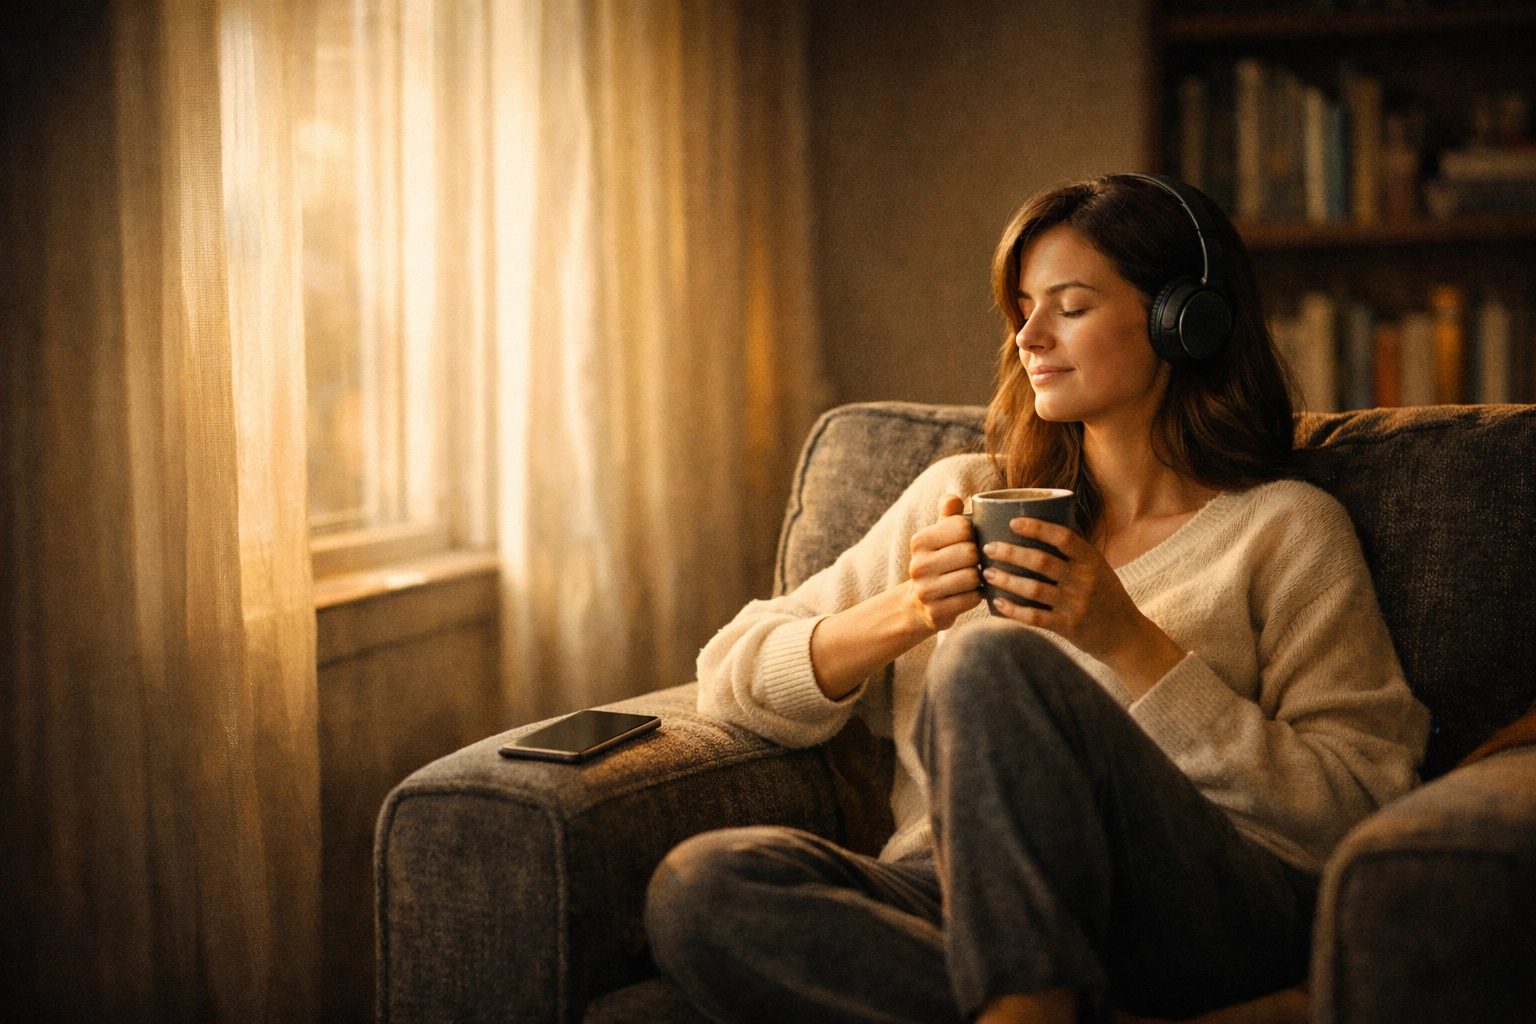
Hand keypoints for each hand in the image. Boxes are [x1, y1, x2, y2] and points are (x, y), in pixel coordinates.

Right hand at [904, 494, 983, 631]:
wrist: (919, 604)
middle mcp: (918, 565)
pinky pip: (972, 599)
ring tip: (976, 577)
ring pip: (972, 576)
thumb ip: (949, 515)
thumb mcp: (940, 536)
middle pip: (970, 552)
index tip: (972, 541)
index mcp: (920, 541)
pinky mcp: (935, 612)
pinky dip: (977, 596)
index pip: (963, 526)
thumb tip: (952, 498)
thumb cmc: (939, 562)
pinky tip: (971, 593)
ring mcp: (925, 590)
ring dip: (980, 578)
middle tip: (977, 561)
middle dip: (979, 557)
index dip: (975, 533)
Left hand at [981, 517, 1184, 698]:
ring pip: (1034, 589)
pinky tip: (998, 603)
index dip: (1037, 528)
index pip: (1063, 537)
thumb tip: (1044, 522)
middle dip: (1010, 553)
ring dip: (1007, 580)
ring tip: (988, 573)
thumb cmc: (1106, 596)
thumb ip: (1075, 551)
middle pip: (1041, 561)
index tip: (1013, 522)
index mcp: (1092, 560)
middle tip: (988, 548)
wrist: (1126, 635)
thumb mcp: (1099, 568)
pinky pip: (1035, 617)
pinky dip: (1014, 610)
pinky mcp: (1069, 627)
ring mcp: (1077, 605)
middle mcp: (1085, 580)